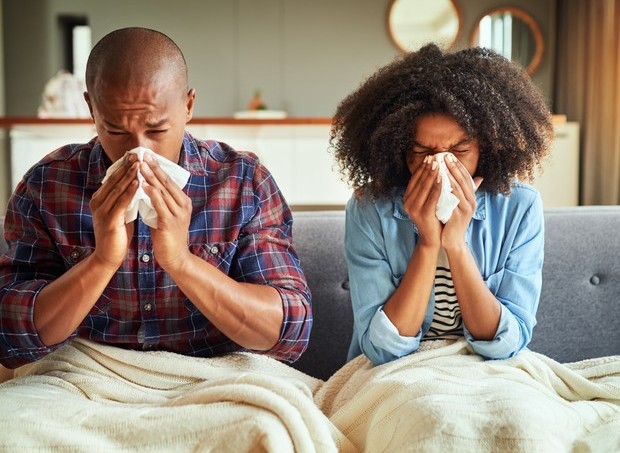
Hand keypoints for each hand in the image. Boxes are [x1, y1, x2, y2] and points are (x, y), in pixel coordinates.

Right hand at [89, 154, 138, 269]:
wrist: (108, 256)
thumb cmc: (117, 235)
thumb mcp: (119, 212)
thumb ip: (123, 199)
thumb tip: (134, 185)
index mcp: (100, 199)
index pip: (112, 178)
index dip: (123, 166)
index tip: (134, 154)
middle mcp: (98, 202)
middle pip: (114, 179)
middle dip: (126, 166)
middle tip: (137, 154)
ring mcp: (102, 210)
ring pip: (117, 188)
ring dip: (129, 175)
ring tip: (139, 164)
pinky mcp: (109, 220)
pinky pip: (121, 202)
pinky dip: (130, 191)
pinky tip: (138, 182)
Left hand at [140, 153, 192, 270]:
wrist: (175, 258)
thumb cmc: (167, 236)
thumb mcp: (164, 214)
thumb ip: (159, 201)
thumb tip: (146, 187)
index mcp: (182, 201)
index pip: (169, 180)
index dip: (157, 167)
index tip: (147, 155)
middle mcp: (183, 205)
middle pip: (167, 182)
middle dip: (154, 167)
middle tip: (143, 154)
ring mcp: (178, 214)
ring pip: (163, 192)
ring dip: (151, 178)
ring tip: (140, 166)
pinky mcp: (170, 223)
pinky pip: (160, 206)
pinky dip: (152, 195)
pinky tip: (144, 186)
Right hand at [403, 155, 441, 246]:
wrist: (432, 238)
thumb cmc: (432, 217)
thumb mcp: (429, 201)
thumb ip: (430, 188)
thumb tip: (438, 171)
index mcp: (407, 198)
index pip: (415, 179)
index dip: (422, 168)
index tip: (430, 157)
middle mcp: (408, 202)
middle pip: (419, 181)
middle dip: (428, 168)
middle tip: (435, 157)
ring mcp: (414, 208)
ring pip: (425, 187)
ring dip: (432, 174)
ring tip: (439, 164)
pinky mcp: (423, 213)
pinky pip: (432, 197)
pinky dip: (438, 187)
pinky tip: (443, 179)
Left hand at [442, 154, 482, 250]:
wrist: (452, 240)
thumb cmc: (452, 220)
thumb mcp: (457, 203)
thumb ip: (459, 191)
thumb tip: (468, 177)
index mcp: (471, 197)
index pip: (465, 177)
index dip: (458, 166)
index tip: (448, 155)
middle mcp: (472, 201)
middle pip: (463, 180)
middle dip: (453, 167)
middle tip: (444, 156)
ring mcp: (467, 208)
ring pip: (458, 188)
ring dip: (450, 175)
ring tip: (441, 165)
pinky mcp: (460, 215)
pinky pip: (453, 199)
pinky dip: (447, 189)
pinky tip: (440, 182)